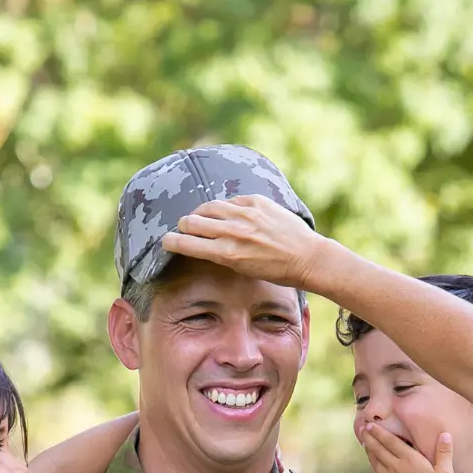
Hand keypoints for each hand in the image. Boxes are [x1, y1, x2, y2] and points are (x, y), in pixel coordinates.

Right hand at [161, 195, 326, 289]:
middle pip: (193, 221)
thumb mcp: (243, 269)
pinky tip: (230, 213)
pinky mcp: (257, 202)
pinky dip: (227, 208)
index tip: (166, 241)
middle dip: (184, 225)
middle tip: (184, 227)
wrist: (306, 257)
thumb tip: (204, 242)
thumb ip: (222, 254)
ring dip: (202, 213)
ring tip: (202, 217)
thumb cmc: (276, 270)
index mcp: (227, 253)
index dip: (172, 241)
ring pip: (209, 207)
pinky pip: (232, 201)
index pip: (187, 243)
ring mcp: (246, 214)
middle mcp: (233, 232)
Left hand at [362, 426, 454, 472]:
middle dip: (370, 438)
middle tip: (363, 429)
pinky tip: (373, 463)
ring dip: (369, 451)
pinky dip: (373, 465)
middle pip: (378, 450)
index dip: (379, 432)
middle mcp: (396, 467)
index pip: (390, 442)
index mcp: (409, 460)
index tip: (371, 425)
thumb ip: (444, 451)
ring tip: (365, 442)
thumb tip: (445, 435)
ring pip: (375, 461)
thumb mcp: (445, 470)